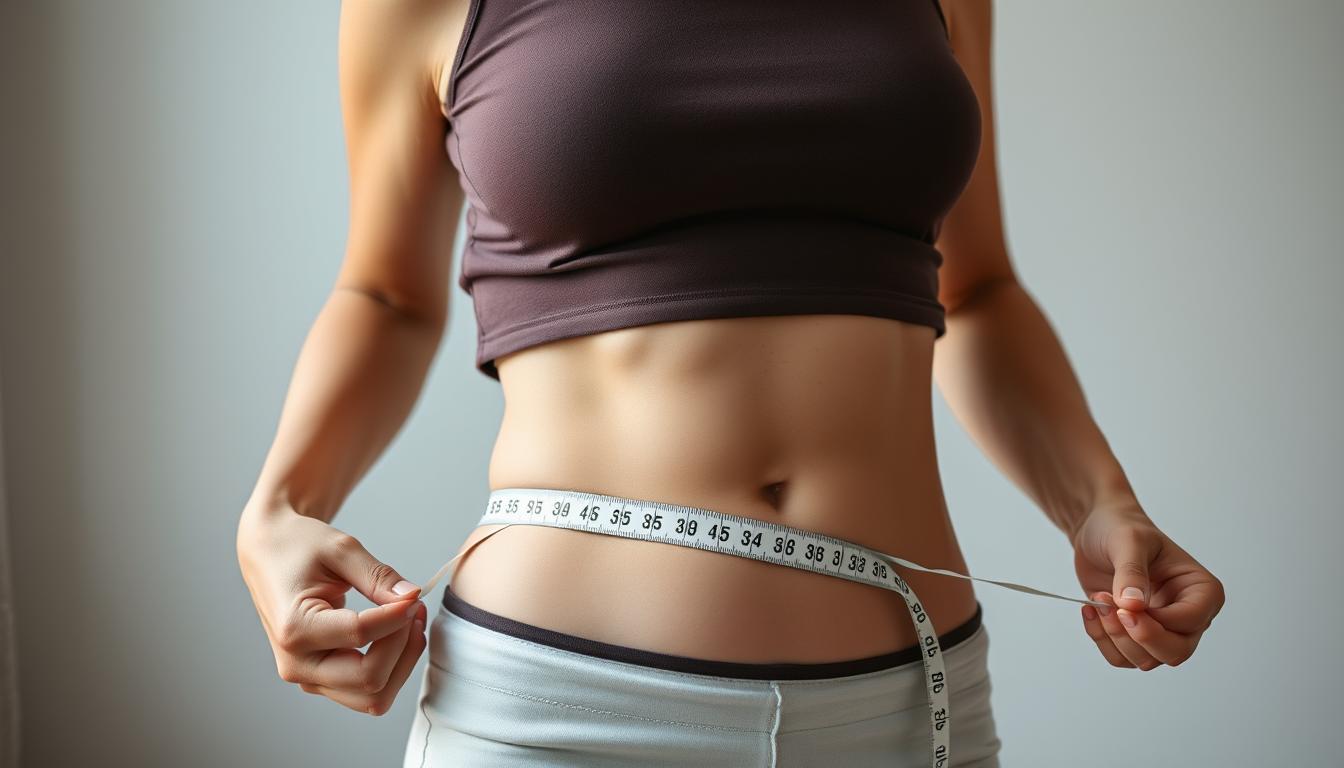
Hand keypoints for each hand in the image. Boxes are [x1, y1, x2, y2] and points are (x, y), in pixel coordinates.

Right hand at [236, 499, 428, 714]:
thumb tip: (412, 598)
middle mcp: (297, 663)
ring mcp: (308, 676)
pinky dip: (392, 668)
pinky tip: (398, 634)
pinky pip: (367, 691)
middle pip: (370, 679)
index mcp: (294, 627)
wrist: (269, 554)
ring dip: (402, 663)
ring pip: (373, 696)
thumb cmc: (297, 547)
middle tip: (414, 607)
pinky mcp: (321, 678)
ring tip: (411, 622)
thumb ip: (378, 577)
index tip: (414, 596)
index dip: (397, 617)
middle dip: (404, 645)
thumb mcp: (340, 549)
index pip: (361, 635)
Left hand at [1070, 498, 1223, 670]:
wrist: (1097, 531)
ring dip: (1114, 637)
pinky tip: (1091, 611)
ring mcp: (1163, 629)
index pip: (1188, 623)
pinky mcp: (1136, 635)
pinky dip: (1102, 640)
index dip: (1154, 623)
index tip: (1123, 606)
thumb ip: (1132, 572)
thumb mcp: (1128, 541)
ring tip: (1097, 601)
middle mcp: (1188, 616)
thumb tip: (1132, 606)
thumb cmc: (1121, 528)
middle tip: (1108, 609)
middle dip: (1136, 638)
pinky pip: (1122, 658)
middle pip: (1174, 653)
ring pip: (1146, 660)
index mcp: (1202, 591)